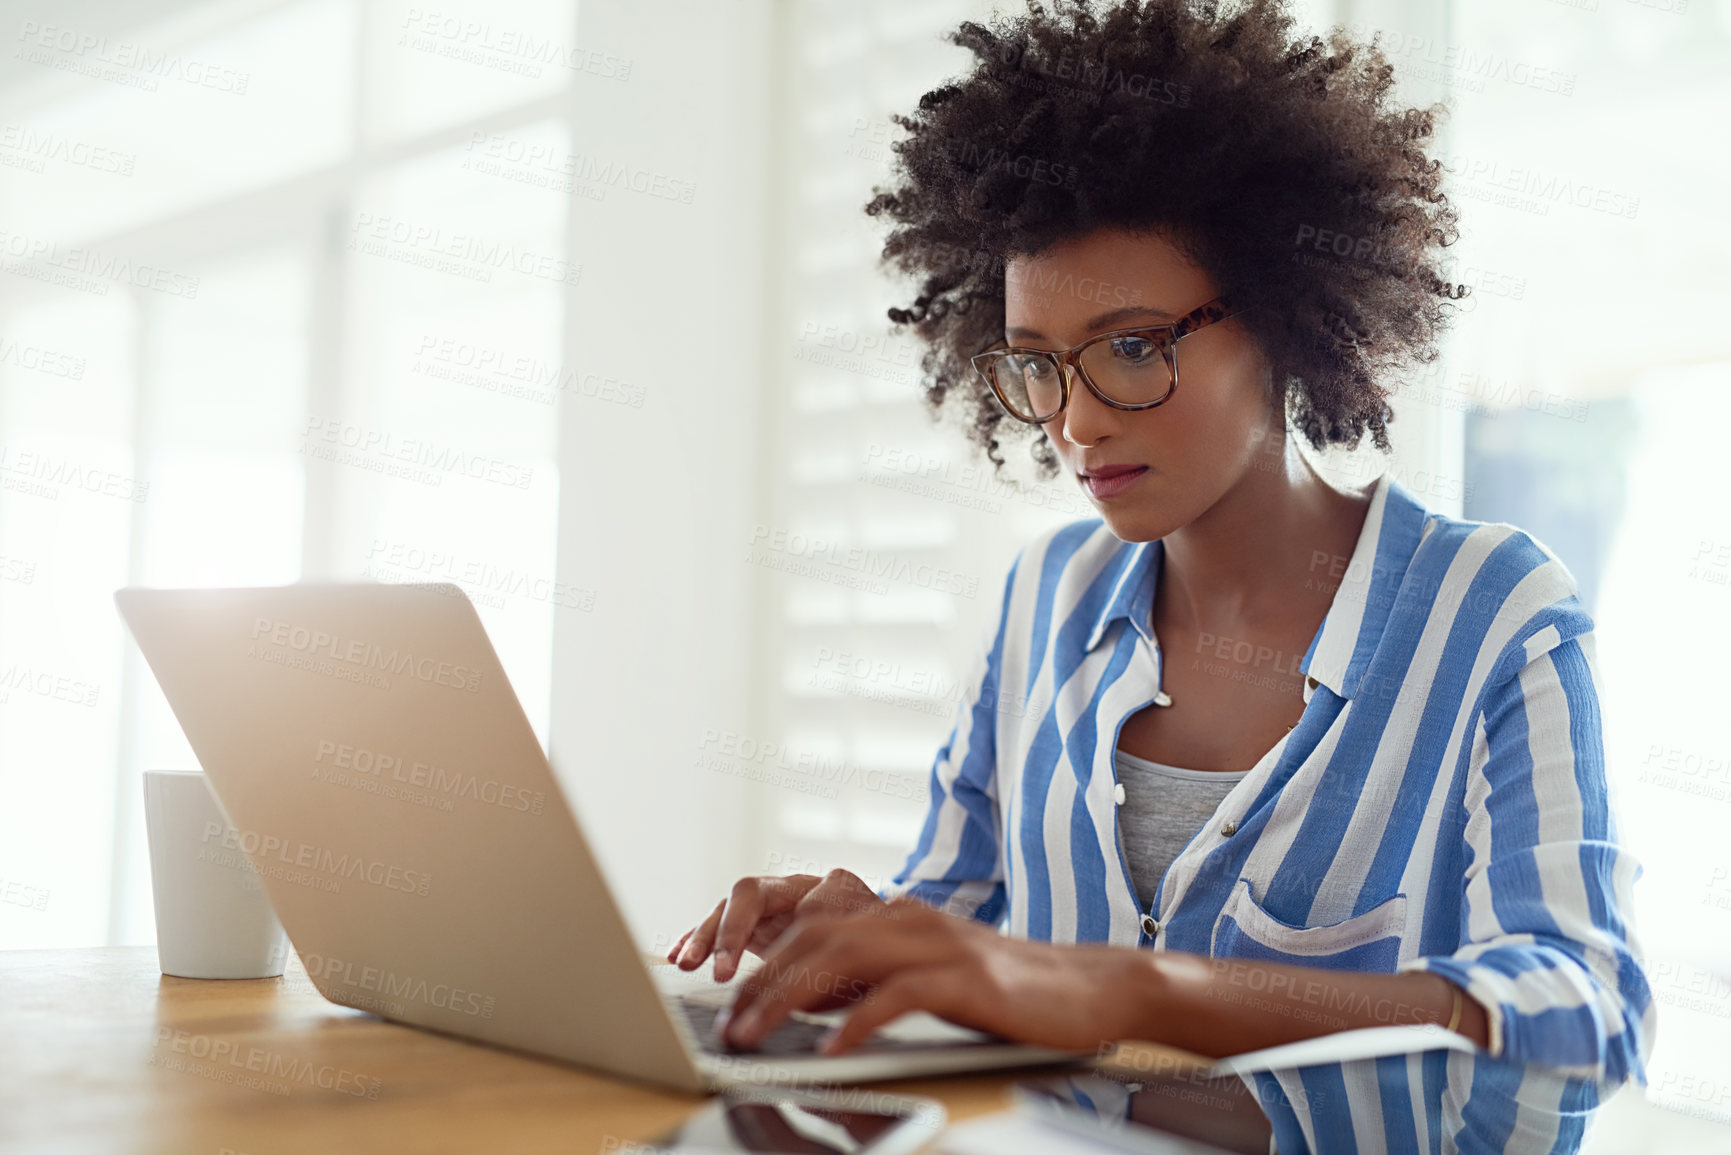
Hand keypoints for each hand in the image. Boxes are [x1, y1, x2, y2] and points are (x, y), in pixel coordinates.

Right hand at [667, 869, 885, 982]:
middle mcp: (795, 887)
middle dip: (732, 931)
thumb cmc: (878, 950)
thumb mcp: (874, 959)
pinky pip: (719, 924)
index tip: (781, 961)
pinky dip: (697, 939)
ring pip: (730, 907)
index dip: (794, 931)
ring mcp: (770, 901)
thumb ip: (852, 962)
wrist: (879, 939)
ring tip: (687, 964)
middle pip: (753, 892)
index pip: (804, 901)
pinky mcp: (751, 922)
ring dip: (707, 936)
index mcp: (833, 888)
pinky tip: (677, 957)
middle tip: (723, 972)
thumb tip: (821, 971)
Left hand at [721, 896, 1151, 1054]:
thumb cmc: (1005, 990)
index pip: (809, 924)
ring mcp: (938, 944)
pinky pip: (897, 995)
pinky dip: (858, 1019)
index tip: (722, 992)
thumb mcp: (927, 978)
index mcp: (896, 916)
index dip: (759, 954)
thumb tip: (805, 1001)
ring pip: (842, 956)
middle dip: (760, 976)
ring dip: (789, 995)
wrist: (1090, 986)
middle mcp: (909, 919)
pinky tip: (832, 1047)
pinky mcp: (965, 978)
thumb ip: (872, 980)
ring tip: (754, 1031)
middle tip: (725, 1020)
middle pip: (813, 934)